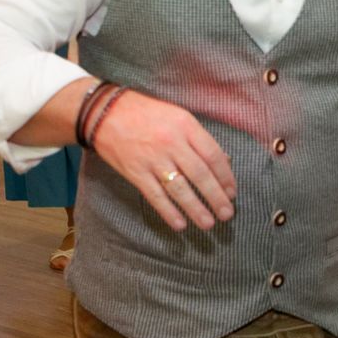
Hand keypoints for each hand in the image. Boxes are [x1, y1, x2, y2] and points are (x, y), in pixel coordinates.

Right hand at [90, 90, 237, 232]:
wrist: (105, 113)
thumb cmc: (146, 113)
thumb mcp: (178, 116)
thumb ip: (199, 138)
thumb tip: (224, 160)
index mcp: (186, 126)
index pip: (213, 155)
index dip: (225, 176)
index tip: (232, 192)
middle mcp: (171, 143)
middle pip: (200, 175)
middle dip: (216, 197)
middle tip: (227, 214)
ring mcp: (153, 159)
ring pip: (180, 189)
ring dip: (196, 209)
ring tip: (208, 223)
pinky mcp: (135, 172)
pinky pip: (155, 196)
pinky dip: (168, 212)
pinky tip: (180, 224)